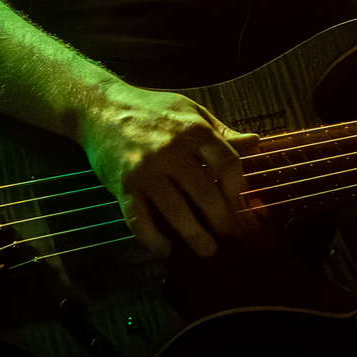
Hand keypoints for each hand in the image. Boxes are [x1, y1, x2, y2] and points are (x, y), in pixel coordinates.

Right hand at [74, 83, 259, 257]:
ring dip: (194, 235)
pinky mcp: (124, 185)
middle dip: (221, 220)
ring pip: (175, 211)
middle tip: (229, 235)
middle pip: (205, 193)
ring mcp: (146, 170)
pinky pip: (139, 219)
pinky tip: (164, 248)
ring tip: (207, 249)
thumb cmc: (152, 109)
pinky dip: (152, 238)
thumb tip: (256, 143)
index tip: (240, 203)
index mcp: (194, 130)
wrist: (101, 107)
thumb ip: (222, 132)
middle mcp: (171, 150)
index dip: (238, 188)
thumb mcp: (191, 112)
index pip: (227, 164)